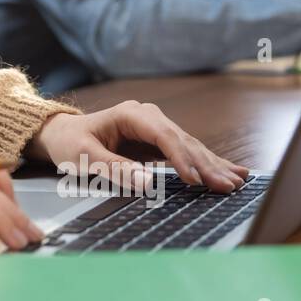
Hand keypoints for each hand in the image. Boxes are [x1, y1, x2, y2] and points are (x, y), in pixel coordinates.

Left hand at [26, 100, 249, 192]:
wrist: (62, 134)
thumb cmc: (70, 142)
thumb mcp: (84, 157)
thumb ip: (114, 169)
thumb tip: (147, 183)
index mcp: (131, 114)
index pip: (164, 136)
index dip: (181, 158)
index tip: (194, 179)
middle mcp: (148, 117)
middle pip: (184, 141)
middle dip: (207, 164)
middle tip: (229, 185)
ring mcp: (156, 128)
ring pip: (191, 147)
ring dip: (214, 166)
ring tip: (238, 181)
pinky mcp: (159, 142)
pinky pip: (187, 153)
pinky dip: (208, 165)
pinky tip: (230, 172)